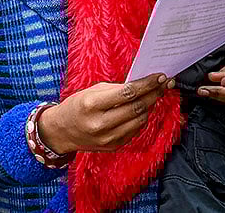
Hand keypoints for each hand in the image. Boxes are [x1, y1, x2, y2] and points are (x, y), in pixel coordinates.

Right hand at [37, 73, 173, 154]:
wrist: (61, 131)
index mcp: (92, 104)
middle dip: (154, 94)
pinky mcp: (113, 146)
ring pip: (140, 120)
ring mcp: (107, 138)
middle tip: (163, 84)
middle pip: (137, 107)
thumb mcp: (92, 91)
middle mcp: (100, 123)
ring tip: (153, 95)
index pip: (128, 93)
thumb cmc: (78, 105)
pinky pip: (135, 130)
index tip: (160, 77)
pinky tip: (140, 109)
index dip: (147, 84)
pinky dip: (140, 118)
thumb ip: (117, 88)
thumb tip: (143, 84)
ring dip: (149, 106)